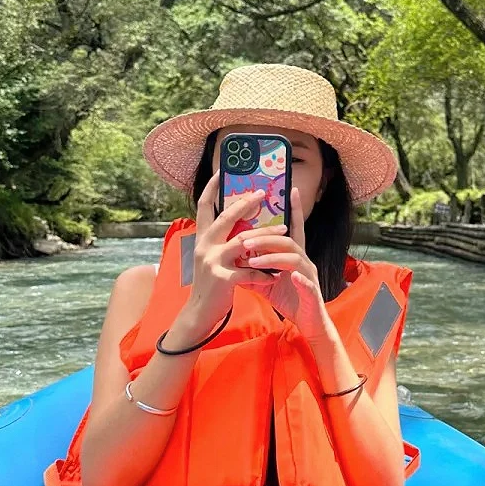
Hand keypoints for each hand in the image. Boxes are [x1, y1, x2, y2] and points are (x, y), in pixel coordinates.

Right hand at [169, 171, 273, 343]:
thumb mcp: (211, 259)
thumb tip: (240, 225)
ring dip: (267, 237)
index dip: (211, 188)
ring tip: (284, 232)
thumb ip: (221, 242)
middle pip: (226, 218)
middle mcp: (204, 246)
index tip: (220, 171)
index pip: (204, 207)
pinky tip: (275, 275)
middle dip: (246, 204)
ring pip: (244, 242)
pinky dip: (265, 273)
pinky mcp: (223, 278)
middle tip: (262, 193)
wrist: (200, 314)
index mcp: (202, 239)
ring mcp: (212, 262)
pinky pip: (250, 271)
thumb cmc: (211, 285)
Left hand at [233, 185, 333, 342]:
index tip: (290, 188)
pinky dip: (298, 279)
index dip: (293, 209)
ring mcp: (309, 276)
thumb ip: (252, 268)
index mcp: (293, 256)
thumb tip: (232, 256)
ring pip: (294, 258)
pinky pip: (306, 283)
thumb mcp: (266, 282)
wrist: (308, 323)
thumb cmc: (288, 299)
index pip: (292, 229)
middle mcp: (303, 261)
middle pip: (287, 240)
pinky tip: (289, 277)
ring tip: (251, 260)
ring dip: (272, 257)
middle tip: (243, 239)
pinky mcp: (311, 293)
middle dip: (265, 237)